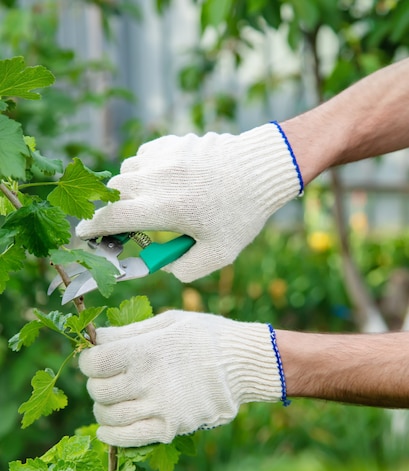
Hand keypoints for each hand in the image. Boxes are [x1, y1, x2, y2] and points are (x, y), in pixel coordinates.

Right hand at [76, 123, 301, 281]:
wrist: (262, 169)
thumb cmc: (243, 214)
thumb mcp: (219, 254)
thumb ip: (186, 268)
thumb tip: (164, 266)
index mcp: (167, 209)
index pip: (113, 218)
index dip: (92, 228)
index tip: (83, 234)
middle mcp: (159, 180)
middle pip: (114, 194)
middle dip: (113, 211)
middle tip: (126, 226)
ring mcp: (165, 157)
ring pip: (126, 172)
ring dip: (129, 190)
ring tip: (149, 203)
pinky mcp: (173, 142)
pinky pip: (144, 156)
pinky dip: (144, 171)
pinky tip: (163, 181)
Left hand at [78, 310, 283, 446]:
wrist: (244, 363)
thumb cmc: (206, 336)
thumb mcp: (169, 321)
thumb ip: (130, 331)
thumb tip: (97, 339)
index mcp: (143, 351)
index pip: (94, 363)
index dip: (88, 361)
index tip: (94, 360)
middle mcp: (146, 381)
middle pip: (98, 390)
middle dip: (96, 384)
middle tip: (107, 380)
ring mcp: (158, 407)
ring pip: (108, 416)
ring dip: (103, 409)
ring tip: (112, 401)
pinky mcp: (170, 427)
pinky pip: (129, 438)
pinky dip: (112, 436)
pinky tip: (107, 431)